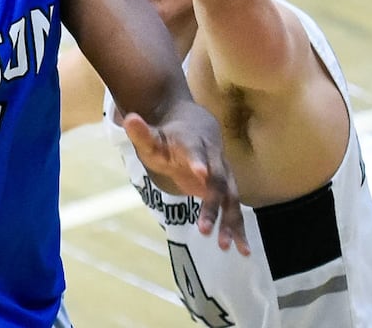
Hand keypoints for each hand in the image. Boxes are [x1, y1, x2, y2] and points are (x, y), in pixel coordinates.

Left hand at [123, 104, 250, 255]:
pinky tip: (244, 251)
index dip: (198, 161)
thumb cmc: (170, 136)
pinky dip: (240, 229)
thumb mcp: (153, 136)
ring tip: (224, 246)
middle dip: (212, 205)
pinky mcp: (227, 189)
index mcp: (193, 143)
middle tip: (203, 230)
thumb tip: (128, 119)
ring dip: (229, 221)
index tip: (201, 173)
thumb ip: (142, 132)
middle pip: (216, 181)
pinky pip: (235, 210)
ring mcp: (223, 174)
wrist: (199, 126)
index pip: (195, 151)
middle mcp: (213, 159)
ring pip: (229, 197)